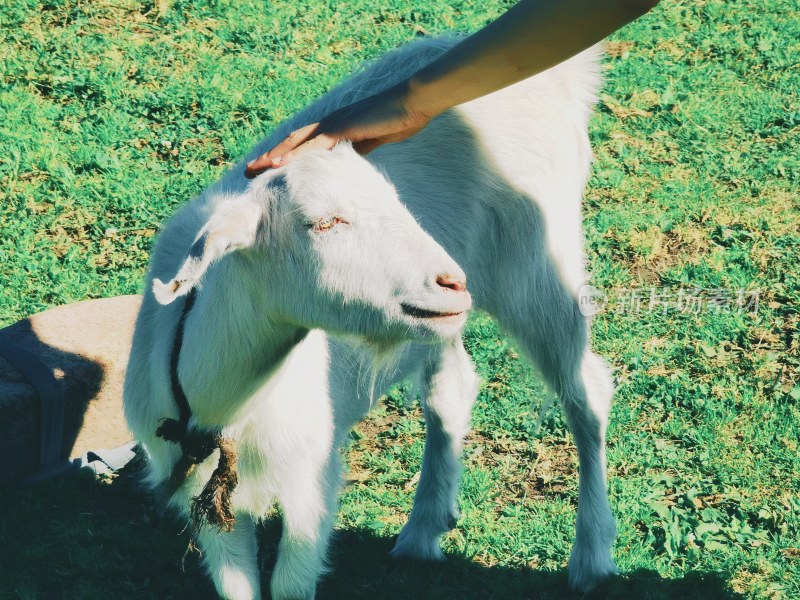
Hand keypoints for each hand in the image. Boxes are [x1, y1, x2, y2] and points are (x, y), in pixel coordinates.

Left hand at [244, 82, 431, 177]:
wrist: (413, 102)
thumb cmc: (397, 119)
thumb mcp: (373, 139)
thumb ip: (357, 148)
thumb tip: (345, 161)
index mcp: (336, 126)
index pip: (303, 143)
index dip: (285, 155)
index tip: (269, 168)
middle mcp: (329, 123)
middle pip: (292, 141)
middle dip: (270, 156)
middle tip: (249, 171)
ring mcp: (334, 124)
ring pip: (297, 143)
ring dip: (275, 156)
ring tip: (255, 170)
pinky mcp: (342, 128)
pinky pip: (314, 145)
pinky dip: (295, 155)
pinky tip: (279, 164)